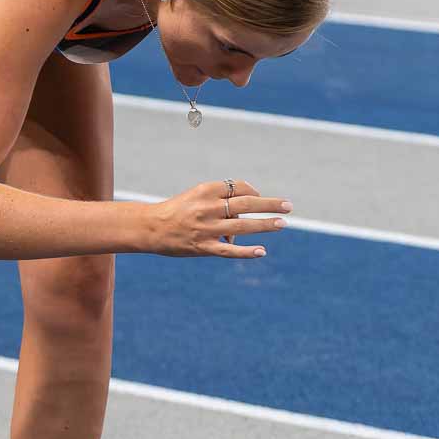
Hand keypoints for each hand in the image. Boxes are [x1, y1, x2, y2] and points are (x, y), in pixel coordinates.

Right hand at [143, 180, 290, 257]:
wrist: (150, 227)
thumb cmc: (176, 210)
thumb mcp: (196, 196)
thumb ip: (220, 199)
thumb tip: (246, 210)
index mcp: (205, 190)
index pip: (238, 187)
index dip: (253, 191)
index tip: (258, 197)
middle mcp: (207, 208)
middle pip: (246, 203)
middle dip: (270, 204)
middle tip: (288, 205)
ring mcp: (206, 228)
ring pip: (242, 226)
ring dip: (265, 224)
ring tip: (282, 223)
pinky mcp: (202, 247)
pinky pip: (228, 250)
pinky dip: (246, 251)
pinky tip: (261, 251)